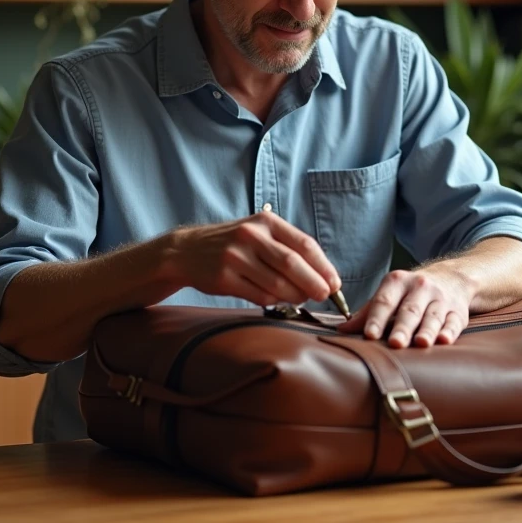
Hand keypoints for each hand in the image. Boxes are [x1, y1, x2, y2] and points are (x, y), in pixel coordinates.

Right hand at [166, 211, 339, 306]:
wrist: (186, 251)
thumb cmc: (233, 244)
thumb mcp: (258, 233)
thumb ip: (286, 248)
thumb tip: (322, 276)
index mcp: (266, 222)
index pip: (304, 244)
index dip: (323, 266)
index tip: (335, 283)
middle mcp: (250, 235)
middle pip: (292, 264)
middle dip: (314, 283)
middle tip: (325, 296)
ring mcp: (235, 256)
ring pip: (276, 283)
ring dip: (295, 296)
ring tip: (302, 299)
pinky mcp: (224, 277)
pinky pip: (258, 295)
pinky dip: (273, 301)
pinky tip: (277, 299)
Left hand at [337, 266, 472, 348]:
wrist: (451, 278)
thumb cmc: (410, 293)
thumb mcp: (389, 294)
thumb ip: (367, 312)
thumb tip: (342, 330)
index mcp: (398, 281)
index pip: (385, 301)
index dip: (376, 318)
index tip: (369, 335)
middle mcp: (420, 287)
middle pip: (409, 310)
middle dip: (402, 327)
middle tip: (395, 343)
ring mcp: (441, 299)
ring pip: (433, 316)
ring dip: (427, 330)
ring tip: (421, 343)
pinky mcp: (458, 311)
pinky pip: (454, 322)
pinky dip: (450, 331)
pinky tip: (444, 340)